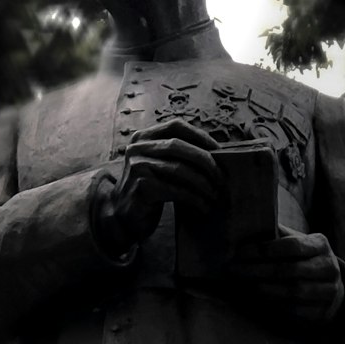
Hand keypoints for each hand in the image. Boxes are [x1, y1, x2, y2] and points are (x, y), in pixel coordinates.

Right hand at [94, 118, 222, 256]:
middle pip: (179, 145)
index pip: (176, 126)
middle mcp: (137, 148)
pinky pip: (175, 190)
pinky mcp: (141, 187)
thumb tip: (214, 153)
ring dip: (202, 183)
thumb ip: (176, 154)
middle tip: (221, 177)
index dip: (200, 136)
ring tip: (215, 194)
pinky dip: (194, 198)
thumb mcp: (159, 165)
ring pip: (179, 169)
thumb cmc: (148, 190)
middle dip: (205, 161)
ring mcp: (137, 166)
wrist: (123, 217)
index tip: (219, 152)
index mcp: (143, 137)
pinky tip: (203, 206)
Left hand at [225, 230, 344, 332]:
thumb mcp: (297, 243)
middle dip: (258, 270)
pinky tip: (258, 300)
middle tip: (234, 270)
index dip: (265, 249)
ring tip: (244, 285)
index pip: (293, 246)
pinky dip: (275, 305)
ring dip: (265, 289)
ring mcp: (328, 291)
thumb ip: (278, 235)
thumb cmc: (304, 260)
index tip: (241, 252)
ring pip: (294, 292)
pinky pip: (295, 310)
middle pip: (290, 270)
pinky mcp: (322, 312)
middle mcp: (329, 267)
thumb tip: (246, 228)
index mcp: (320, 245)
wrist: (330, 289)